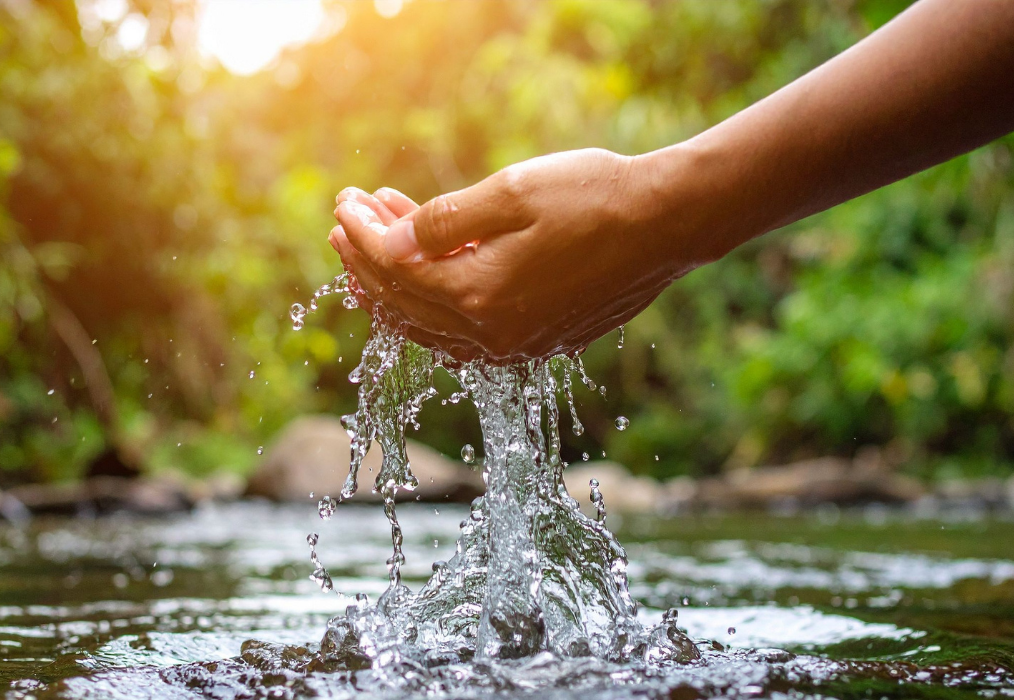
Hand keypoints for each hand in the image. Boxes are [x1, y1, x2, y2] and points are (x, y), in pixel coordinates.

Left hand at [329, 148, 704, 359]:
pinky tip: (425, 276)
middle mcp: (493, 336)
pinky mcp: (539, 339)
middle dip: (367, 261)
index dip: (363, 236)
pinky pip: (465, 333)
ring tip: (373, 243)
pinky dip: (434, 303)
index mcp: (480, 299)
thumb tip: (387, 245)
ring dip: (396, 283)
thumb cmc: (593, 197)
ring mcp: (517, 344)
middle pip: (405, 305)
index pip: (396, 272)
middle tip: (346, 221)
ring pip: (432, 325)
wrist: (669, 221)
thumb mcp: (510, 193)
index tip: (344, 203)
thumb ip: (441, 224)